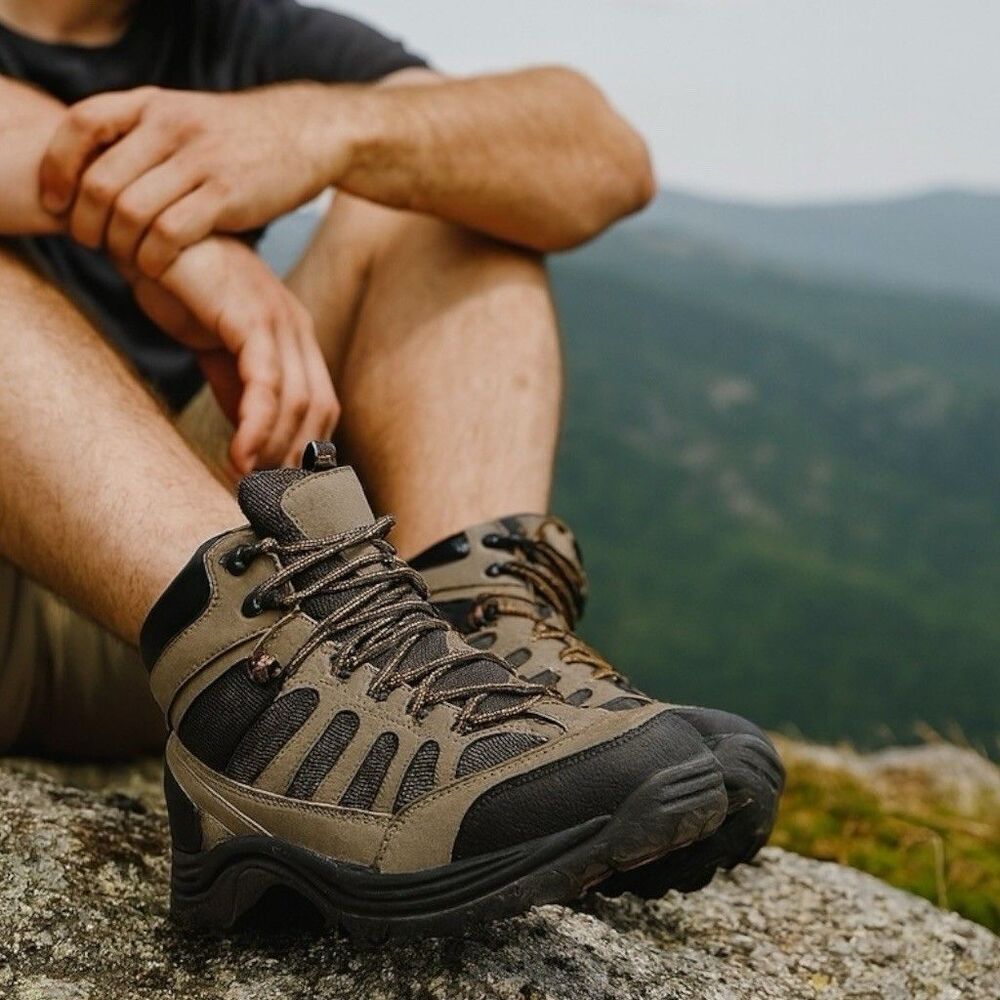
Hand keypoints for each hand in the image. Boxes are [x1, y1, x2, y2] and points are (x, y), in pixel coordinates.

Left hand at [40, 84, 352, 275]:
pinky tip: (156, 268)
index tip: (56, 203)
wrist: (307, 134)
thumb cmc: (241, 141)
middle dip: (87, 224)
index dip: (58, 168)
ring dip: (119, 247)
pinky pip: (170, 233)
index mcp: (153, 105)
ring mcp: (200, 160)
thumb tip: (95, 182)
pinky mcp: (227, 195)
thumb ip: (143, 141)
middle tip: (94, 245)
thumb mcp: (186, 120)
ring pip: (130, 212)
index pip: (81, 126)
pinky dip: (153, 258)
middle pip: (100, 182)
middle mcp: (170, 126)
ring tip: (126, 260)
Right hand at [126, 237, 338, 473]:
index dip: (304, 452)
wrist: (145, 239)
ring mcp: (281, 321)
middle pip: (319, 411)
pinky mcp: (254, 318)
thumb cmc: (181, 291)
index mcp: (296, 338)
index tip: (280, 488)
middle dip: (294, 460)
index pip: (321, 408)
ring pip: (298, 403)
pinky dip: (258, 428)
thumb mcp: (217, 352)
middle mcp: (297, 329)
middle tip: (266, 496)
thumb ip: (240, 394)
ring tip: (247, 482)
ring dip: (275, 451)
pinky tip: (239, 456)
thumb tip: (253, 451)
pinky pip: (268, 385)